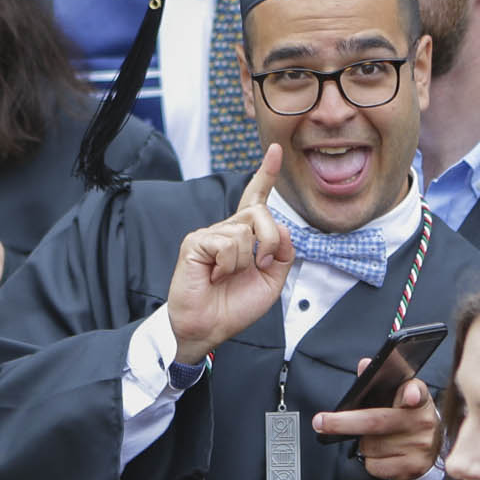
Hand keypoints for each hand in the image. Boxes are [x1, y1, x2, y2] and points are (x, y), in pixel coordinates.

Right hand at [166, 146, 293, 365]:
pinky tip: (215, 275)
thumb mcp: (272, 281)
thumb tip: (281, 227)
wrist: (209, 328)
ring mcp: (210, 234)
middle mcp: (228, 230)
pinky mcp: (196, 242)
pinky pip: (227, 243)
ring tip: (227, 276)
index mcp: (245, 236)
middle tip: (259, 267)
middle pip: (261, 213)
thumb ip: (284, 253)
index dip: (266, 174)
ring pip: (245, 230)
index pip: (257, 199)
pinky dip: (229, 264)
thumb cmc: (235, 306)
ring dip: (246, 261)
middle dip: (271, 242)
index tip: (276, 151)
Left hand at [313, 365, 441, 479]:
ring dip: (363, 444)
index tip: (409, 395)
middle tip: (320, 421)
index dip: (412, 393)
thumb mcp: (397, 396)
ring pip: (370, 446)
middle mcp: (422, 421)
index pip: (416, 391)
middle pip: (376, 422)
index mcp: (418, 398)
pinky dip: (370, 461)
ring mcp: (419, 446)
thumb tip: (364, 365)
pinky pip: (374, 465)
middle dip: (344, 422)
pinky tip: (383, 454)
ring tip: (375, 438)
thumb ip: (378, 380)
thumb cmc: (406, 416)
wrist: (430, 447)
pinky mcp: (412, 467)